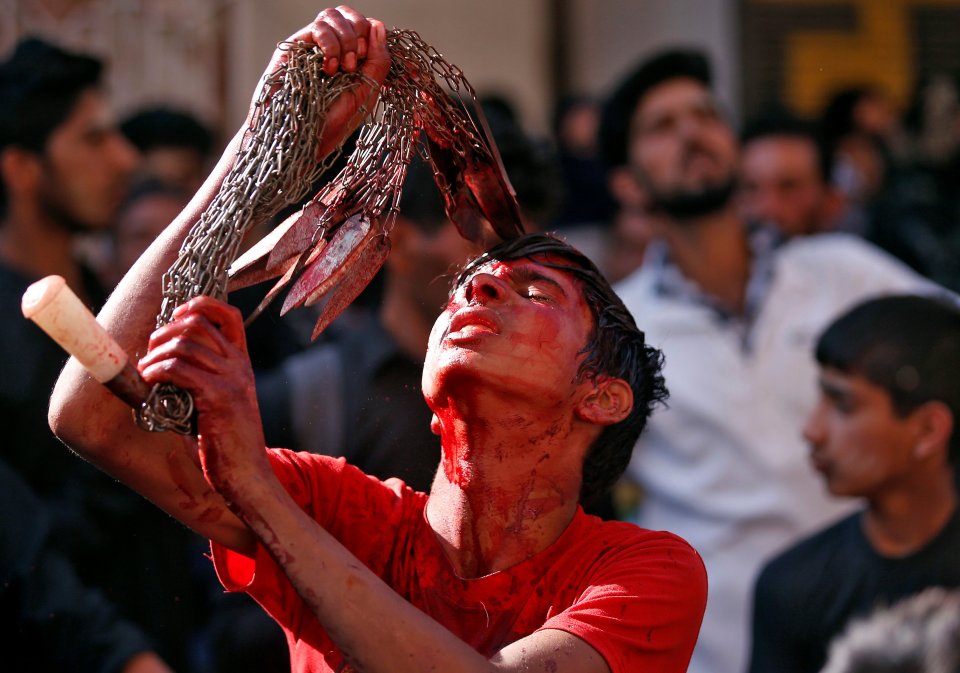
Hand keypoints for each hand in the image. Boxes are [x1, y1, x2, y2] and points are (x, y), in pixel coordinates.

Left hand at [137, 296, 268, 505]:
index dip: (200, 305)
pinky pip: (179, 370)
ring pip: (184, 345)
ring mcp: (231, 380)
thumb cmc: (226, 441)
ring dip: (155, 354)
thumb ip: (202, 377)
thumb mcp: (220, 401)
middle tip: (151, 350)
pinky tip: (149, 382)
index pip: (229, 316)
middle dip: (165, 331)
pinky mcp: (218, 398)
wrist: (247, 473)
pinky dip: (157, 372)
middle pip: (198, 324)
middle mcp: (239, 366)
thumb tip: (162, 359)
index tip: (176, 315)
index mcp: (242, 362)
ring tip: (145, 370)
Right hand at [252, 5, 391, 158]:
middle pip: (349, 16)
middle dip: (358, 34)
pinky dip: (329, 43)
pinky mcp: (294, 47)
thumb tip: (378, 25)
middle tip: (354, 64)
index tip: (366, 60)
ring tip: (340, 69)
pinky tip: (328, 68)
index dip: (370, 35)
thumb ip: (378, 61)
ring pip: (332, 15)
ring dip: (344, 39)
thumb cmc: (330, 124)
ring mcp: (312, 47)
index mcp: (351, 59)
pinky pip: (318, 26)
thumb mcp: (365, 93)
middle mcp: (332, 49)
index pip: (365, 27)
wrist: (299, 140)